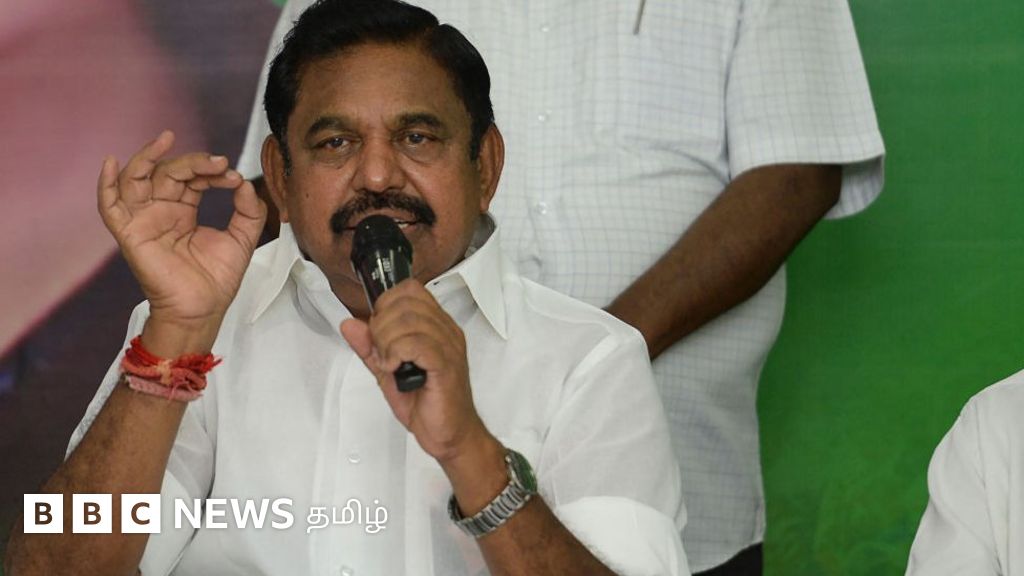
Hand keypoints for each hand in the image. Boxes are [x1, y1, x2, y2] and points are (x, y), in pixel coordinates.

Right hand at [97, 131, 265, 353]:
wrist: (203, 309)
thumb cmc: (217, 279)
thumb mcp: (242, 238)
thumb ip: (248, 210)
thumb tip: (245, 182)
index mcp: (182, 211)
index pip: (191, 178)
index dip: (210, 171)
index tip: (233, 175)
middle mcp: (160, 211)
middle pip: (168, 172)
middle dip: (193, 162)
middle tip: (218, 162)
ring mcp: (143, 221)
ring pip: (137, 178)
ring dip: (149, 157)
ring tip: (166, 138)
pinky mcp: (130, 234)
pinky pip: (110, 206)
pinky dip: (106, 184)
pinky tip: (112, 162)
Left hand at [340, 280, 489, 462]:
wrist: (450, 435)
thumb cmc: (427, 404)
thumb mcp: (387, 371)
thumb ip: (369, 346)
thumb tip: (349, 324)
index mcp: (436, 326)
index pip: (410, 290)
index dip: (386, 304)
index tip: (378, 332)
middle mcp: (445, 331)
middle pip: (406, 301)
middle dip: (381, 325)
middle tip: (381, 352)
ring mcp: (449, 346)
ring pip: (409, 320)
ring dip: (387, 342)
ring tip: (389, 364)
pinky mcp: (446, 364)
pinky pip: (417, 344)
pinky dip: (397, 354)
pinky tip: (395, 369)